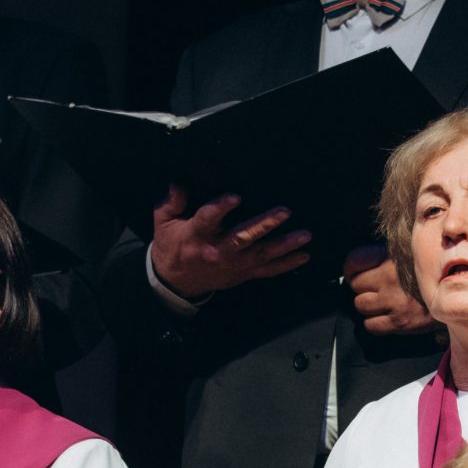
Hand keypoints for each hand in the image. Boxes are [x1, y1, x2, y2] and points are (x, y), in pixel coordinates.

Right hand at [148, 186, 311, 300]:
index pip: (208, 219)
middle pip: (243, 237)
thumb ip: (170, 203)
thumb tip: (177, 185)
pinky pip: (267, 270)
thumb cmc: (172, 245)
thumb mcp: (163, 223)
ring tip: (304, 235)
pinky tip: (304, 256)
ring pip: (261, 254)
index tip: (234, 197)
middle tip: (284, 212)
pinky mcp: (243, 273)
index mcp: (196, 234)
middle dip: (265, 225)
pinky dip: (287, 264)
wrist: (175, 282)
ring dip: (284, 244)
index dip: (220, 208)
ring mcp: (233, 264)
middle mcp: (218, 250)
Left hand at [342, 242, 433, 335]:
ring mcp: (394, 302)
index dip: (351, 268)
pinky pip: (371, 325)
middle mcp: (390, 278)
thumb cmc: (434, 273)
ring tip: (380, 301)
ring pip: (361, 305)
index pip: (353, 261)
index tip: (354, 272)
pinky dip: (373, 322)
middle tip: (372, 288)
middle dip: (361, 287)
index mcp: (392, 257)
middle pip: (355, 285)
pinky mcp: (399, 322)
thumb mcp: (412, 253)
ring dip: (367, 304)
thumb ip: (390, 254)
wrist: (457, 295)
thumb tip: (364, 263)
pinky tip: (384, 316)